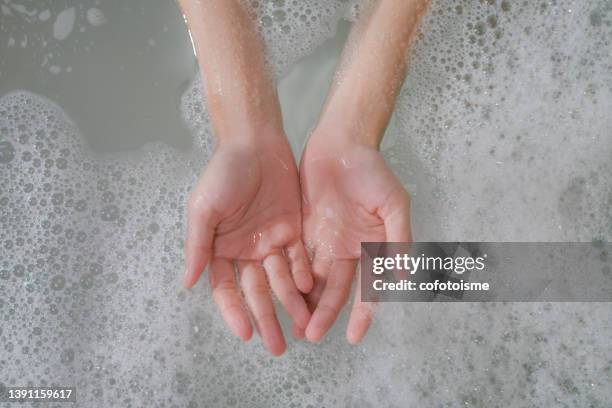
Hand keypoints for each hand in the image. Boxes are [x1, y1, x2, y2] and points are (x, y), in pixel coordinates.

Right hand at [184, 132, 312, 355]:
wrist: (254, 142)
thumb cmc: (223, 173)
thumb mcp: (203, 209)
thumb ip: (198, 246)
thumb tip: (186, 284)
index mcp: (221, 249)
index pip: (226, 290)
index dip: (234, 312)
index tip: (245, 335)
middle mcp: (245, 251)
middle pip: (257, 292)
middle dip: (267, 319)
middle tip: (278, 347)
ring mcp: (270, 242)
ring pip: (281, 280)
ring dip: (290, 303)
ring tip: (302, 326)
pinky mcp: (293, 230)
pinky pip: (299, 258)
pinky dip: (303, 274)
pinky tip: (310, 290)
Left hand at [295, 131, 411, 343]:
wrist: (341, 143)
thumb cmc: (373, 172)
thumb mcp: (394, 205)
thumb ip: (398, 240)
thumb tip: (401, 279)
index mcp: (370, 248)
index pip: (367, 289)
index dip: (362, 314)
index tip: (354, 336)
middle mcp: (345, 251)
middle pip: (334, 290)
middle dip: (324, 314)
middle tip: (310, 336)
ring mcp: (322, 242)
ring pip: (311, 280)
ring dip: (304, 303)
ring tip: (292, 325)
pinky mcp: (300, 231)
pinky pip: (293, 259)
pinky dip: (287, 278)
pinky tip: (277, 295)